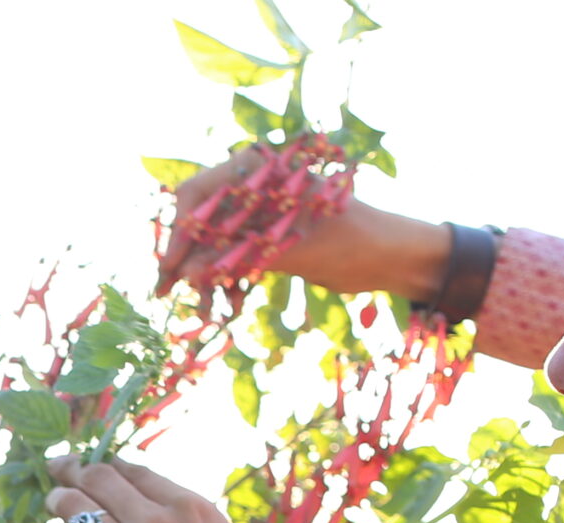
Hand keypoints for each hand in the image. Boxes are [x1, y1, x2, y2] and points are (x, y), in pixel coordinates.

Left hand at [40, 457, 304, 522]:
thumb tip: (157, 519)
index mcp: (189, 506)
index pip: (135, 472)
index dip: (110, 466)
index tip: (97, 467)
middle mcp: (154, 520)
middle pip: (99, 478)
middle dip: (74, 469)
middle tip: (60, 468)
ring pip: (74, 507)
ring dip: (59, 500)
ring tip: (53, 501)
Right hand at [155, 147, 454, 299]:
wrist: (396, 259)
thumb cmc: (356, 242)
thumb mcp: (294, 250)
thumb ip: (238, 256)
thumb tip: (184, 272)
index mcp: (265, 171)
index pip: (201, 192)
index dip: (179, 231)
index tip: (169, 270)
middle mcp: (257, 187)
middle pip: (201, 219)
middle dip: (187, 259)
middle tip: (168, 295)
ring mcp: (261, 214)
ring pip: (213, 243)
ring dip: (206, 277)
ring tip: (207, 310)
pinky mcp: (267, 239)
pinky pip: (232, 258)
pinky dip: (227, 282)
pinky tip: (230, 305)